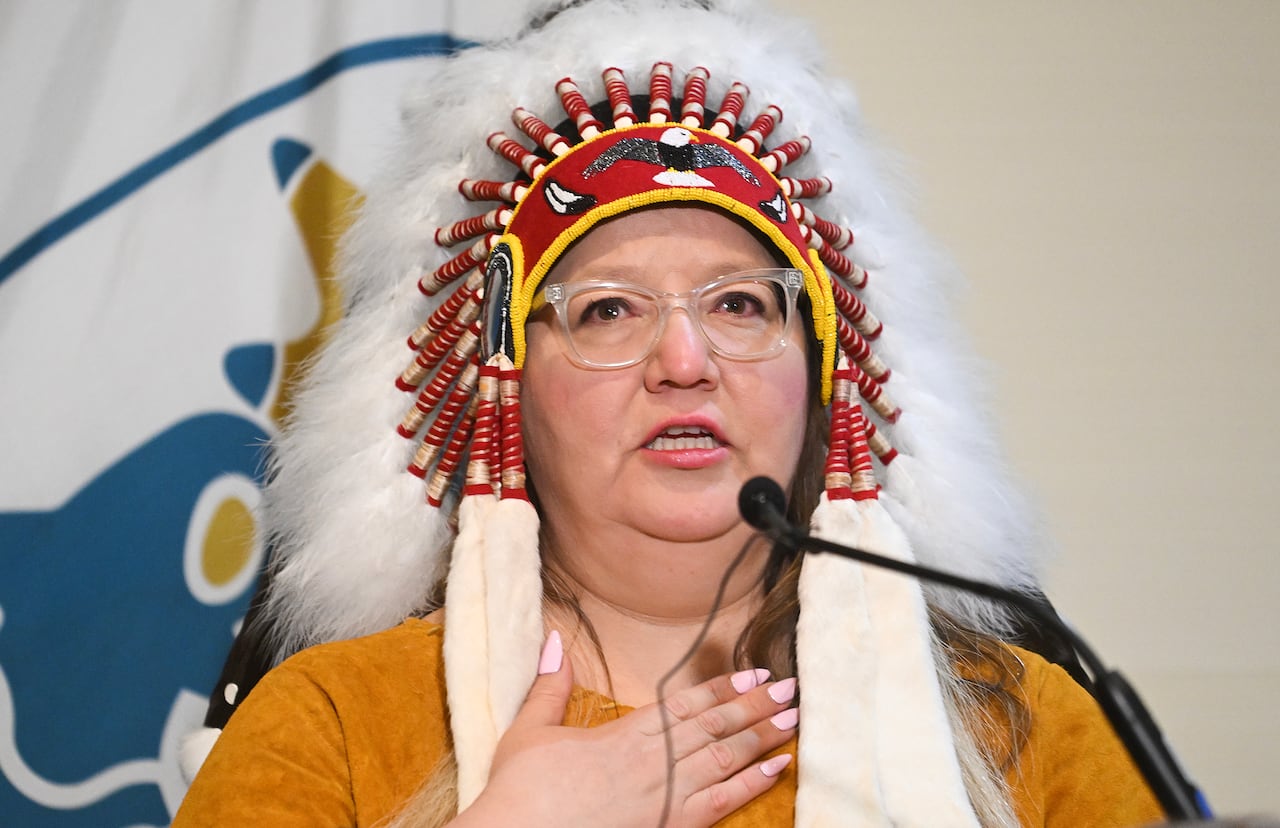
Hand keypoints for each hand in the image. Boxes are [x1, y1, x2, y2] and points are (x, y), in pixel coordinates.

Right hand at [456, 631, 797, 827]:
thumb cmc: (522, 792)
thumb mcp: (530, 731)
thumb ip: (550, 686)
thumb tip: (555, 641)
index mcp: (625, 733)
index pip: (687, 703)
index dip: (724, 688)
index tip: (754, 674)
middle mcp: (654, 760)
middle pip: (716, 726)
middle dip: (756, 705)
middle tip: (791, 688)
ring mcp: (666, 796)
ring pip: (727, 759)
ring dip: (764, 737)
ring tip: (793, 720)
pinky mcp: (670, 826)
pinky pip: (723, 803)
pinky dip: (753, 784)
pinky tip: (777, 769)